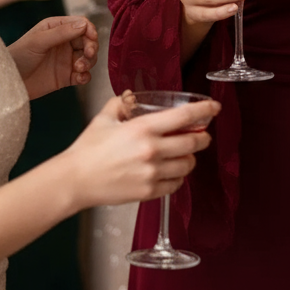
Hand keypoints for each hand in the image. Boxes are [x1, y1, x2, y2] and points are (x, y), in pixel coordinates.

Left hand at [8, 16, 98, 98]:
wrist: (7, 82)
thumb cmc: (17, 56)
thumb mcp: (38, 41)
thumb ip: (61, 33)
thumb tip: (83, 24)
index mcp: (56, 28)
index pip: (81, 24)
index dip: (89, 30)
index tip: (91, 37)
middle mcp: (64, 42)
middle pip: (88, 41)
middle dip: (91, 47)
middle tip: (88, 54)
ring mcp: (66, 60)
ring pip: (89, 58)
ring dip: (89, 62)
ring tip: (78, 68)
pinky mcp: (66, 77)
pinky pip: (84, 75)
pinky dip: (85, 76)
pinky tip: (79, 78)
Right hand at [64, 94, 217, 207]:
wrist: (75, 180)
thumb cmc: (88, 149)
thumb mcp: (104, 118)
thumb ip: (120, 103)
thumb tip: (131, 97)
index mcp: (143, 128)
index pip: (185, 116)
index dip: (204, 110)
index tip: (215, 107)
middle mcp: (152, 150)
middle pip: (194, 143)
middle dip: (203, 138)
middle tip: (202, 135)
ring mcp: (152, 173)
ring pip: (187, 165)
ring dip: (190, 158)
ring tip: (184, 154)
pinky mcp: (149, 191)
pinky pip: (176, 184)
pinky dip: (178, 177)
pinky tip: (171, 172)